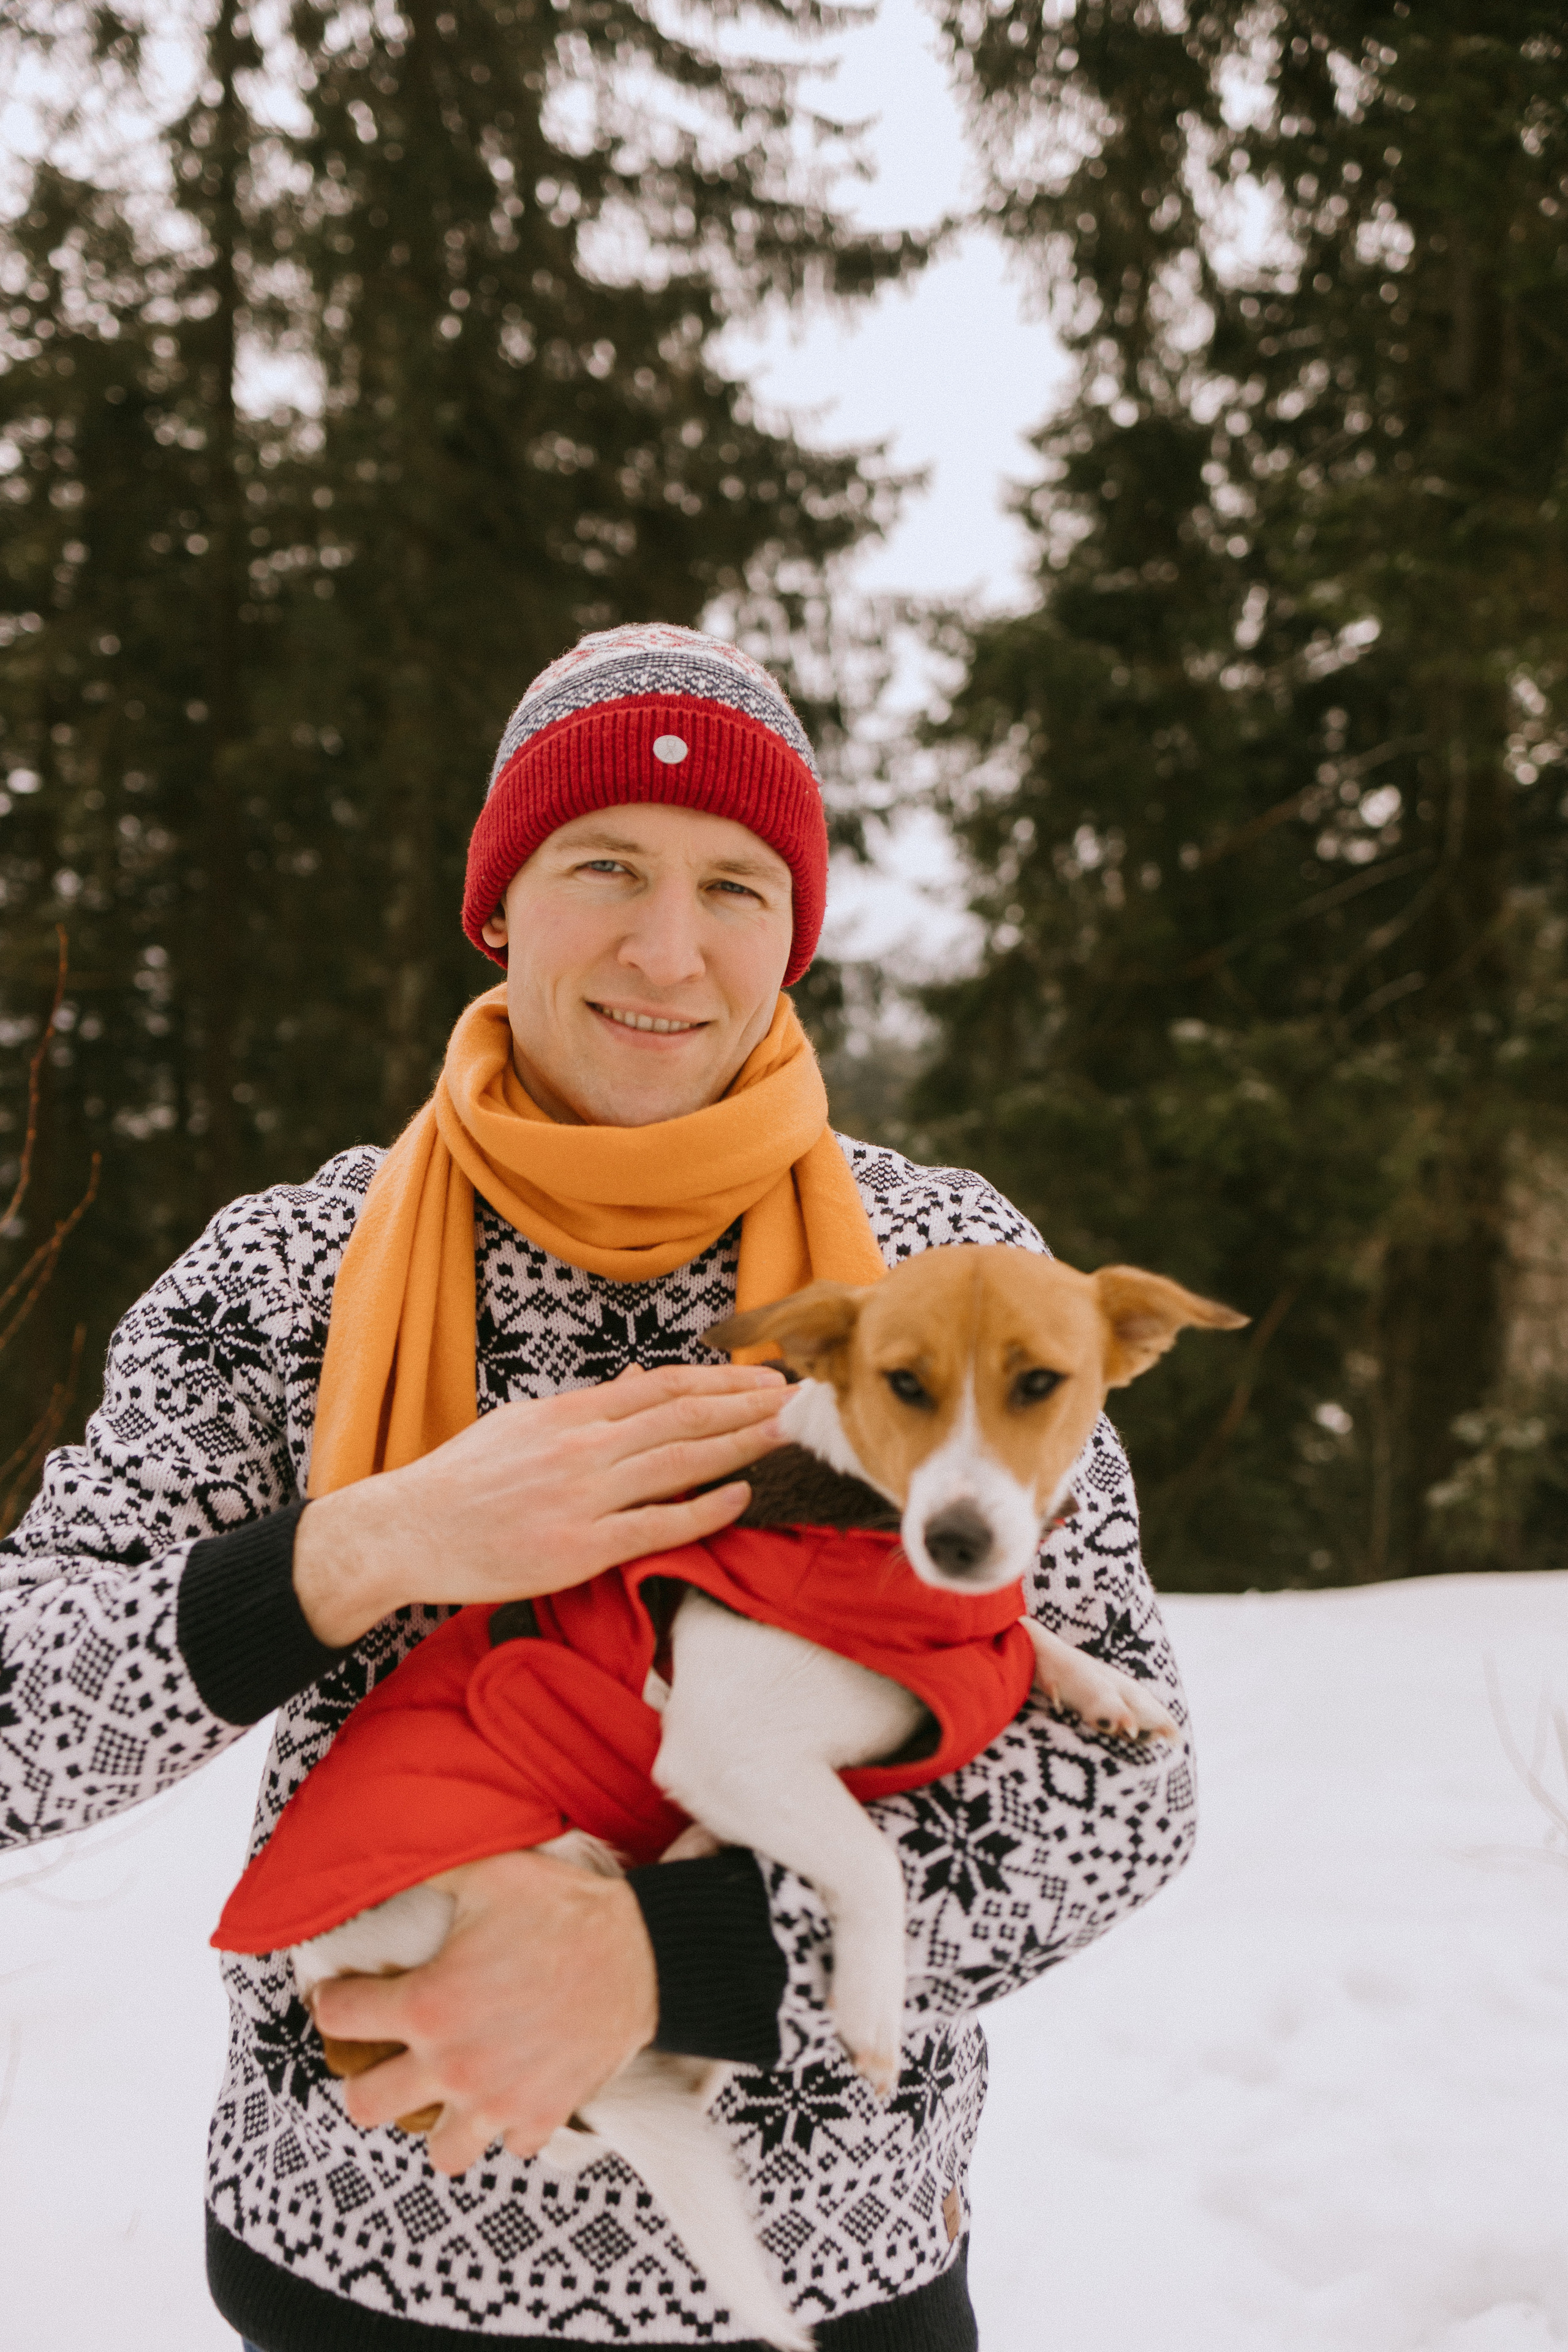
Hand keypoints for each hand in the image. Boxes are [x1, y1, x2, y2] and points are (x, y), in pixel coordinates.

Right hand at [295, 1360, 784, 1644]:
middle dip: (749, 1405)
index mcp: (570, 1412)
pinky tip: (741, 1495)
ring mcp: (581, 1496)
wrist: (405, 1532)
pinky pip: (654, 1523)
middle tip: (804, 1399)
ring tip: (790, 1434)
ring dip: (742, 1445)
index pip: (663, 1385)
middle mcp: (581, 1446)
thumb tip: (636, 1382)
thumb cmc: (464, 1481)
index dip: (721, 1378)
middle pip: (684, 1416)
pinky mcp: (577, 1548)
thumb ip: (586, 1406)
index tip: (767, 1376)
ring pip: (679, 1461)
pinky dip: (703, 1508)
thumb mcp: (522, 1424)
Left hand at [309, 1850, 657, 2176]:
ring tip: (449, 2090)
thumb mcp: (489, 1873)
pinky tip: (513, 2091)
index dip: (332, 1999)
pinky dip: (509, 2125)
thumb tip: (391, 1860)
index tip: (341, 1994)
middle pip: (364, 2106)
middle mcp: (451, 2064)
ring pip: (439, 2153)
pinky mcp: (542, 2116)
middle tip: (384, 2056)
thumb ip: (431, 1874)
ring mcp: (497, 2101)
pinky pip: (511, 2147)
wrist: (643, 1953)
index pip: (339, 2017)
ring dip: (440, 2121)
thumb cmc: (564, 1910)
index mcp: (427, 2004)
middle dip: (364, 2080)